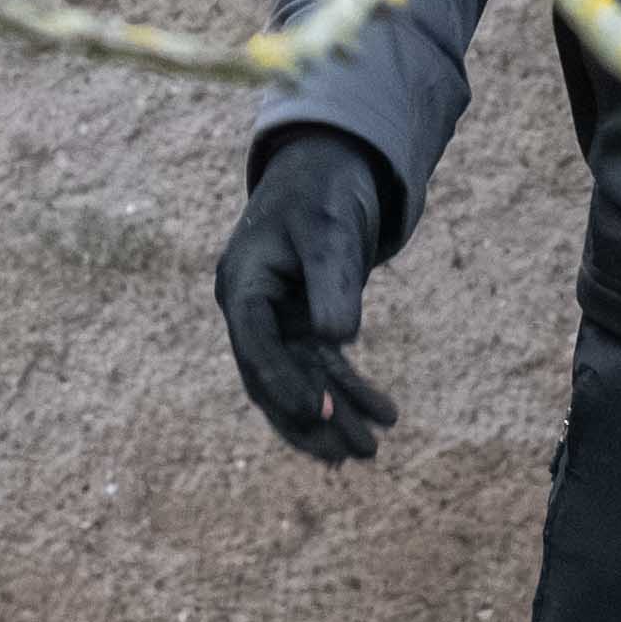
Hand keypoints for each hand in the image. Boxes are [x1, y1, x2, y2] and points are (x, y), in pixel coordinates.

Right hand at [216, 135, 401, 463]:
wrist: (330, 167)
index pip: (256, 347)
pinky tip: (378, 416)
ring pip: (299, 381)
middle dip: (312, 419)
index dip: (284, 384)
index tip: (320, 415)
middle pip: (273, 378)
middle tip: (353, 454)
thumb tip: (339, 339)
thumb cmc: (325, 193)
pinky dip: (348, 392)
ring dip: (334, 417)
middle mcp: (251, 309)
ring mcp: (275, 321)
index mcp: (242, 284)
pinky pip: (321, 368)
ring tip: (370, 451)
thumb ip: (332, 283)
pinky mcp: (301, 324)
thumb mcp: (332, 231)